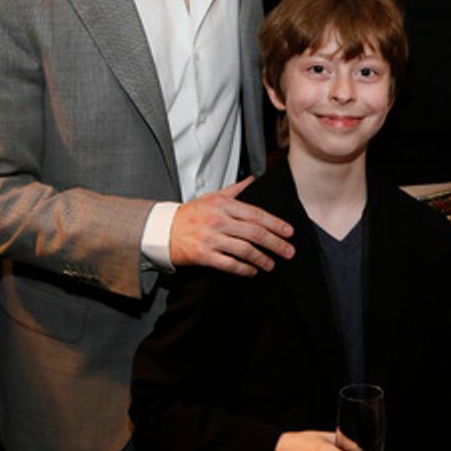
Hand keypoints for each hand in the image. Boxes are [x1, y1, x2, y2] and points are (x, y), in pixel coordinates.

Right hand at [169, 177, 294, 275]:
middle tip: (289, 251)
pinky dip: (244, 269)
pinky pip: (229, 264)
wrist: (162, 230)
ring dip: (262, 258)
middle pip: (255, 233)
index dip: (275, 223)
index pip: (256, 214)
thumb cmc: (189, 214)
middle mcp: (219, 220)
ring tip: (272, 264)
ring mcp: (211, 238)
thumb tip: (253, 180)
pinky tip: (252, 271)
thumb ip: (235, 189)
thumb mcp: (212, 196)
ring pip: (244, 249)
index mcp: (223, 205)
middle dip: (275, 243)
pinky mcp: (203, 255)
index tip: (289, 232)